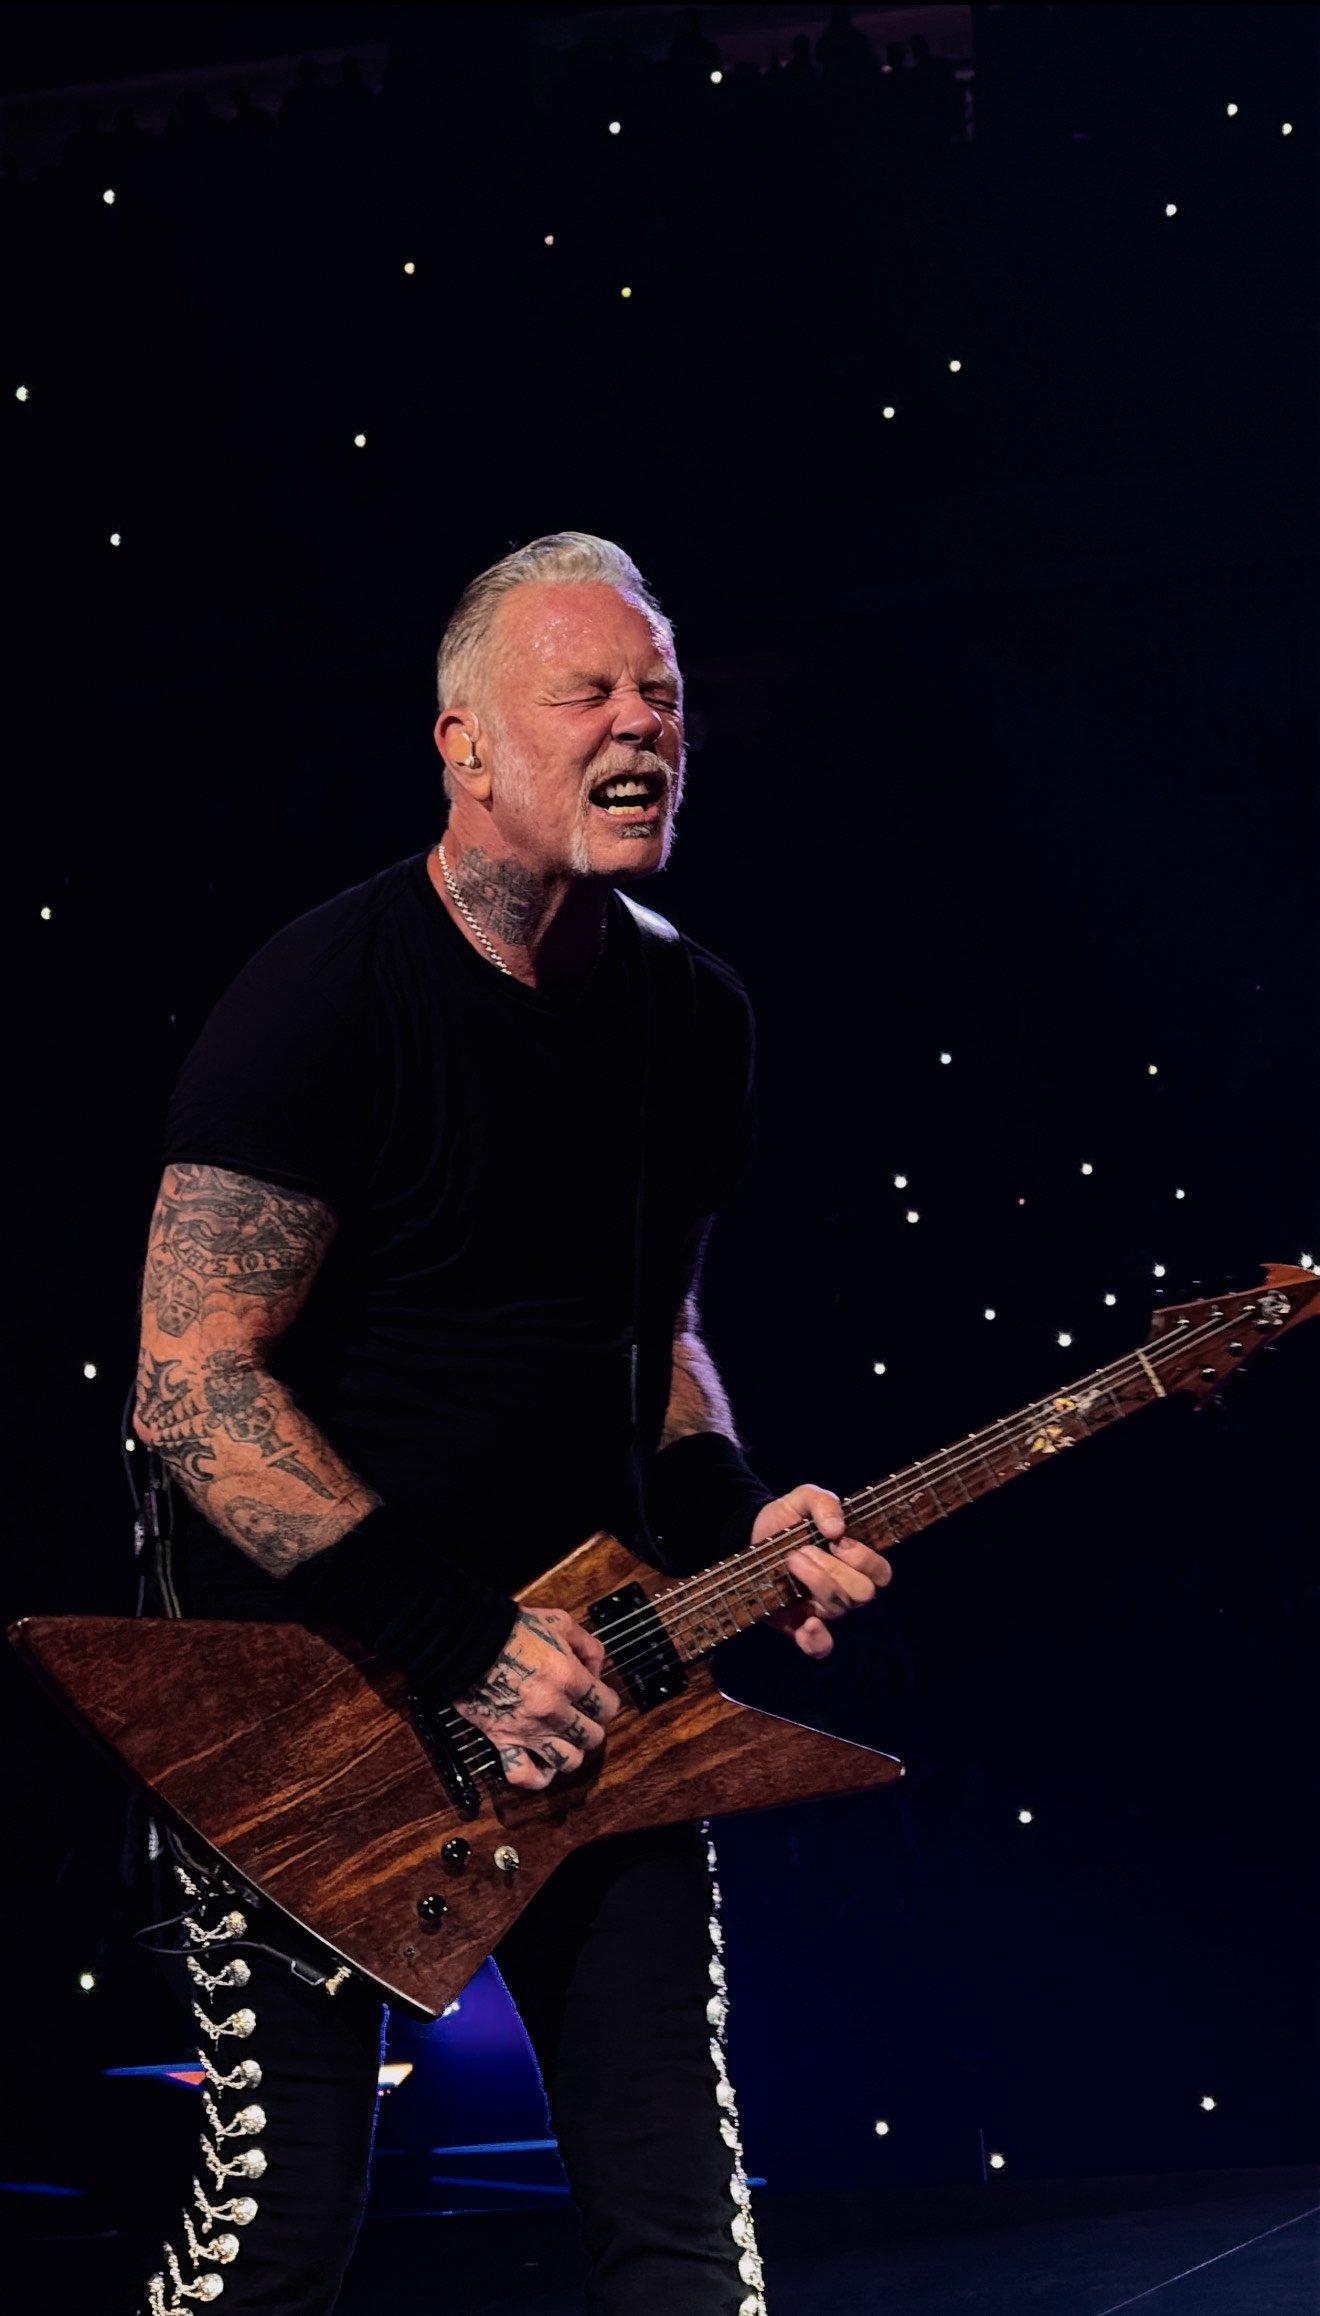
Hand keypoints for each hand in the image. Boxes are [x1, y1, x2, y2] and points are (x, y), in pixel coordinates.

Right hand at [452, 1606, 619, 1790]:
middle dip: (592, 1726)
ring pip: (568, 1761)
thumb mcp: (560, 1621)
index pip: (607, 1707)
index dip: (606, 1702)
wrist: (465, 1641)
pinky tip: (542, 1766)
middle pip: (592, 1736)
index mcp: (569, 1678)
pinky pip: (524, 1775)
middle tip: (582, 1716)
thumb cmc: (510, 1628)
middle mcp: (553, 1710)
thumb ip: (587, 1645)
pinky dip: (537, 1777)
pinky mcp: (503, 1739)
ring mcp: (529, 1729)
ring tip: (565, 1740)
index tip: (599, 1698)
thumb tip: (596, 1669)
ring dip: (571, 1752)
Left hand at [752, 1483, 891, 1659]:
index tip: (834, 1540)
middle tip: (802, 1552)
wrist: (747, 1536)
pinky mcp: (797, 1626)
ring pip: (838, 1609)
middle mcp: (842, 1588)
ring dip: (814, 1583)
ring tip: (789, 1561)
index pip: (880, 1572)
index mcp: (853, 1562)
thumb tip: (837, 1529)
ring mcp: (821, 1609)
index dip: (862, 1557)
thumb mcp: (802, 1498)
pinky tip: (806, 1622)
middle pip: (862, 1593)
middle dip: (831, 1570)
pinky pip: (820, 1647)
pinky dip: (817, 1639)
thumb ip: (824, 1501)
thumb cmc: (784, 1519)